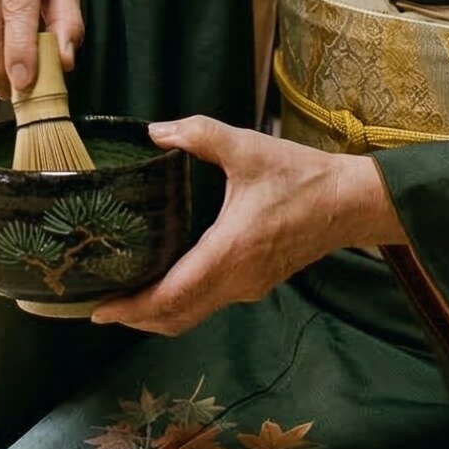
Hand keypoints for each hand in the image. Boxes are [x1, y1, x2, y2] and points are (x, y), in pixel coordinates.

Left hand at [91, 117, 405, 335]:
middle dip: (134, 317)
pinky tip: (163, 282)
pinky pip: (208, 304)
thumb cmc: (301, 177)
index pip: (170, 297)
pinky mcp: (256, 284)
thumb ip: (198, 135)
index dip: (131, 309)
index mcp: (228, 253)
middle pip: (175, 316)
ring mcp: (247, 288)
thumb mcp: (247, 148)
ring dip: (156, 313)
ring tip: (123, 299)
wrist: (351, 204)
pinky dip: (179, 303)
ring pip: (192, 315)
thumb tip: (154, 131)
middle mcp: (235, 281)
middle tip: (97, 306)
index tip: (98, 311)